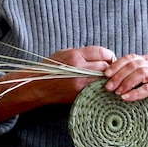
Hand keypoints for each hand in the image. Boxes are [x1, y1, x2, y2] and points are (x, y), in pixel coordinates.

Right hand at [0, 45, 114, 120]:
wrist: (38, 86)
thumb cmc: (51, 68)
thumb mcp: (65, 53)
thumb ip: (83, 53)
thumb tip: (101, 55)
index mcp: (75, 55)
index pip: (102, 52)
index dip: (109, 55)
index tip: (109, 58)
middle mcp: (78, 69)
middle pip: (105, 66)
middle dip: (109, 68)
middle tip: (109, 70)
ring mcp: (80, 83)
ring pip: (103, 79)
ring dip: (105, 78)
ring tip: (103, 78)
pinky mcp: (80, 94)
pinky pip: (96, 88)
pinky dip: (99, 86)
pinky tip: (97, 85)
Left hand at [103, 53, 147, 120]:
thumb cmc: (147, 93)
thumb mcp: (135, 81)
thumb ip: (125, 75)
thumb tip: (105, 76)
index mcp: (146, 60)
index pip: (129, 58)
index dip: (116, 65)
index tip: (105, 74)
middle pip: (134, 65)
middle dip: (119, 76)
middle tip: (109, 87)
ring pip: (141, 73)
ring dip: (127, 83)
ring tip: (117, 92)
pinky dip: (135, 93)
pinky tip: (126, 97)